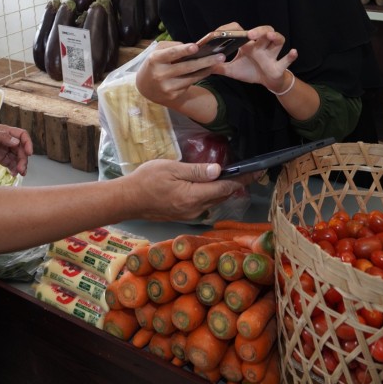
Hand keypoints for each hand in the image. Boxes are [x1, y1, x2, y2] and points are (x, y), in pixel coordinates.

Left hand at [0, 124, 31, 175]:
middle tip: (22, 169)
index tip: (29, 153)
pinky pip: (9, 163)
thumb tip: (16, 142)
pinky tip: (13, 174)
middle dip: (23, 158)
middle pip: (19, 148)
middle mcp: (3, 139)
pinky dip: (13, 168)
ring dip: (20, 164)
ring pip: (16, 156)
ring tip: (19, 173)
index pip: (20, 134)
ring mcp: (0, 149)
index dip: (27, 142)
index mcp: (1, 131)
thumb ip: (0, 137)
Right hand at [123, 159, 245, 221]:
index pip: (224, 188)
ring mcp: (189, 214)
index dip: (241, 180)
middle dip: (235, 184)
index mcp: (193, 196)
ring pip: (213, 200)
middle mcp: (195, 209)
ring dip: (223, 189)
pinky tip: (210, 185)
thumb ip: (196, 171)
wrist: (127, 200)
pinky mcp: (183, 214)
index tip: (255, 172)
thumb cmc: (147, 180)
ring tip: (232, 176)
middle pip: (221, 195)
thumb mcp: (172, 169)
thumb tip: (218, 170)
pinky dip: (211, 194)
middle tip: (247, 172)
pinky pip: (204, 203)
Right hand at [133, 39, 219, 105]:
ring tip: (217, 62)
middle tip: (221, 56)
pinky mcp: (173, 95)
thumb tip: (191, 47)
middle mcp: (160, 74)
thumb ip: (171, 46)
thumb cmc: (154, 63)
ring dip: (206, 70)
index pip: (171, 54)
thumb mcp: (157, 52)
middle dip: (205, 61)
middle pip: (187, 67)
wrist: (145, 87)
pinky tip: (206, 70)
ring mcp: (167, 87)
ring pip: (191, 77)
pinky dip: (198, 76)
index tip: (196, 47)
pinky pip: (189, 84)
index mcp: (154, 60)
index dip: (183, 50)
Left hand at [220, 26, 298, 91]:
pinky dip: (291, 56)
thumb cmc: (251, 71)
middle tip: (251, 34)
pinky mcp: (279, 65)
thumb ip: (218, 66)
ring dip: (275, 37)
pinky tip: (293, 51)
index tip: (221, 32)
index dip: (232, 28)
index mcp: (249, 44)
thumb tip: (202, 65)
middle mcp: (261, 46)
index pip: (242, 30)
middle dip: (258, 30)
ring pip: (278, 40)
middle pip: (264, 31)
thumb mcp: (231, 70)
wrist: (267, 82)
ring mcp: (272, 54)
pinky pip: (287, 59)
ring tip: (270, 36)